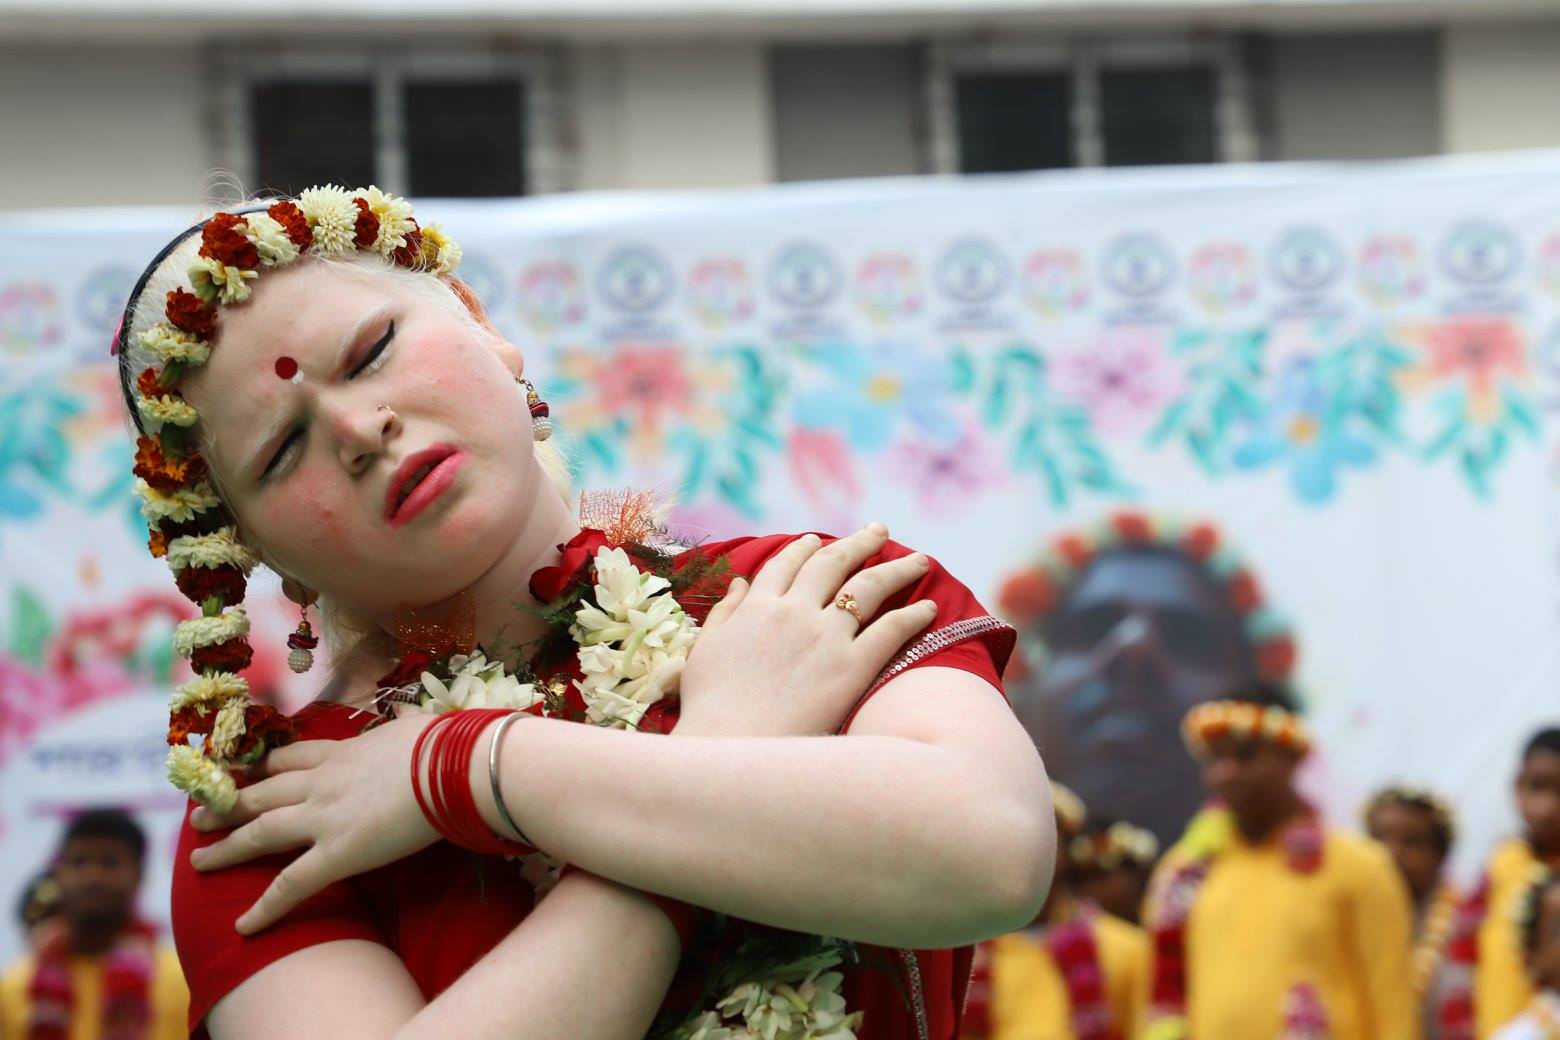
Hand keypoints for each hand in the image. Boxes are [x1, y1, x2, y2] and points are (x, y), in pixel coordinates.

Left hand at [187, 712, 438, 934]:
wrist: (454, 764)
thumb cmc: (447, 744)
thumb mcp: (413, 730)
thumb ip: (400, 740)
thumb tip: (415, 738)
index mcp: (342, 752)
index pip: (291, 758)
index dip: (263, 768)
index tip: (246, 774)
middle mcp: (322, 781)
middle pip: (262, 792)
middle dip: (229, 804)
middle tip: (200, 816)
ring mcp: (324, 817)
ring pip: (261, 832)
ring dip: (226, 846)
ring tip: (198, 860)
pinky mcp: (338, 854)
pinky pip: (292, 884)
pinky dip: (265, 907)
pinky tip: (243, 927)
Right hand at [676, 523, 936, 737]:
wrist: (732, 749)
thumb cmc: (710, 708)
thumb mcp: (704, 650)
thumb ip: (725, 612)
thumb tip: (739, 582)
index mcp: (757, 607)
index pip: (787, 564)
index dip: (805, 549)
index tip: (818, 540)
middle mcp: (795, 611)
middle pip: (833, 564)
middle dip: (859, 543)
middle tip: (879, 531)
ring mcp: (826, 637)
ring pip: (869, 587)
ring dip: (897, 567)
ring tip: (919, 559)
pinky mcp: (852, 667)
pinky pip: (892, 630)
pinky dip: (913, 616)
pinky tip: (930, 608)